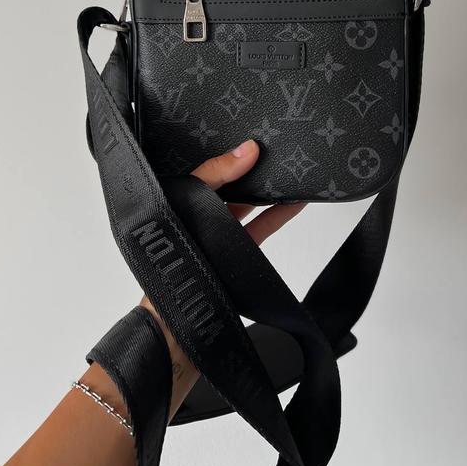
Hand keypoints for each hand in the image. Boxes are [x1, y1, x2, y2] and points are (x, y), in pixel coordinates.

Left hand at [140, 139, 305, 413]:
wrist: (179, 328)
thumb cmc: (170, 267)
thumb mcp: (185, 207)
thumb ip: (212, 176)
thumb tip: (246, 149)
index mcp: (175, 200)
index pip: (204, 168)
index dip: (226, 152)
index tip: (255, 137)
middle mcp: (194, 215)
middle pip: (227, 183)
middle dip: (248, 167)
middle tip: (276, 147)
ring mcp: (217, 235)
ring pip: (246, 204)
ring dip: (267, 189)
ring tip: (292, 169)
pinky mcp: (236, 255)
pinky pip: (260, 227)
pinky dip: (278, 214)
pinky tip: (296, 203)